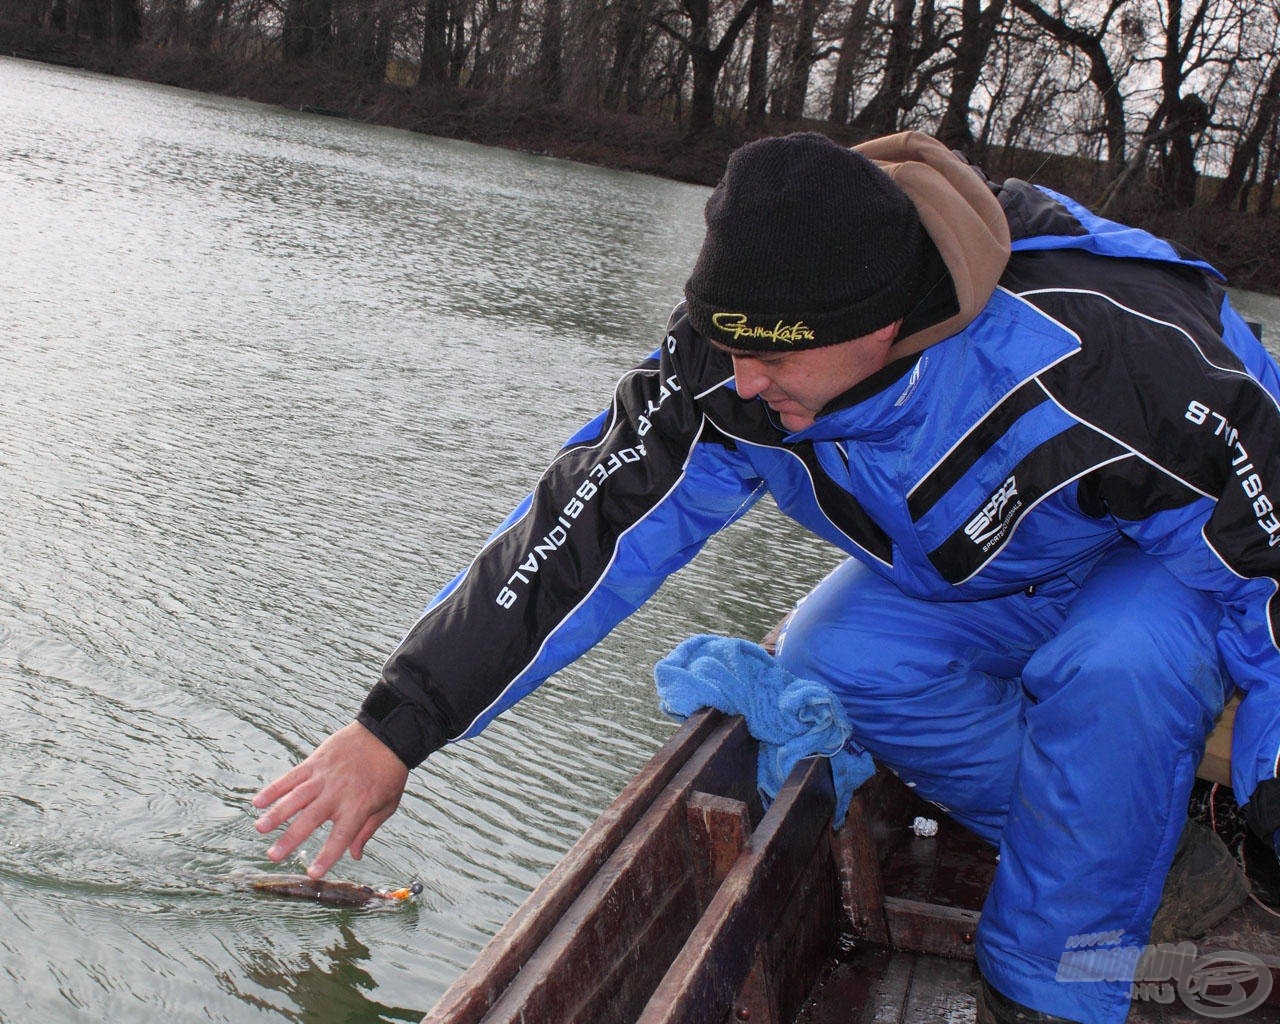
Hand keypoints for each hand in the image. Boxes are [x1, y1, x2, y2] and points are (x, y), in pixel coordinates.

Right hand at [252, 721, 409, 878]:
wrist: (387, 734)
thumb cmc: (390, 772)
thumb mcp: (388, 804)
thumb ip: (368, 830)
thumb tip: (355, 856)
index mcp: (358, 806)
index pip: (340, 837)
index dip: (327, 856)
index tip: (312, 874)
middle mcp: (338, 793)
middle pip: (311, 819)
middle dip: (291, 838)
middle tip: (273, 856)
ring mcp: (324, 776)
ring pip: (296, 797)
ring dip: (277, 813)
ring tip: (260, 829)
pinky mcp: (316, 762)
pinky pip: (292, 776)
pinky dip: (275, 789)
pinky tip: (258, 801)